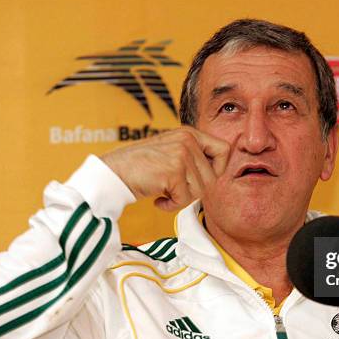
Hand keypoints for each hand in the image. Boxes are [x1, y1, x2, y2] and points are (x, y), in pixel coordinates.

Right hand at [101, 126, 229, 211]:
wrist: (113, 173)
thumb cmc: (142, 167)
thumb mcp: (172, 151)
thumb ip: (194, 155)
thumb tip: (220, 171)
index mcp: (190, 133)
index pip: (225, 150)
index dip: (218, 169)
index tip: (201, 178)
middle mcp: (187, 140)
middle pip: (213, 177)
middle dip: (195, 190)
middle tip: (175, 188)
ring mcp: (181, 154)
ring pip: (200, 191)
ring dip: (181, 199)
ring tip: (164, 191)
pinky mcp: (173, 171)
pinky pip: (185, 200)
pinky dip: (171, 206)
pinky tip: (158, 200)